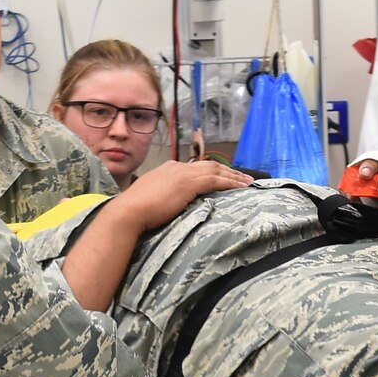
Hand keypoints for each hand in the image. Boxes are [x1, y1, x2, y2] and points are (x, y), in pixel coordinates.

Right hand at [109, 160, 252, 234]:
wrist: (129, 210)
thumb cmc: (136, 210)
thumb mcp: (152, 198)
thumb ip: (164, 196)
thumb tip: (171, 202)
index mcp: (168, 169)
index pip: (196, 168)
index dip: (212, 172)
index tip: (224, 177)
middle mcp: (177, 167)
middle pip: (209, 166)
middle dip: (228, 171)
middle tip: (243, 177)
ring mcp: (183, 173)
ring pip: (215, 171)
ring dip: (233, 176)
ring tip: (248, 181)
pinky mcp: (188, 183)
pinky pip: (215, 180)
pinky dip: (230, 182)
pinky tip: (240, 187)